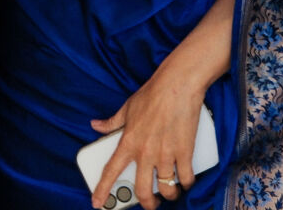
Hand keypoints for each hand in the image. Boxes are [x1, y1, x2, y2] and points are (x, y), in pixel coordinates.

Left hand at [86, 65, 207, 208]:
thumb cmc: (152, 94)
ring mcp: (166, 154)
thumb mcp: (126, 108)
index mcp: (128, 142)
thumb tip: (96, 125)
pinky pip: (186, 177)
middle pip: (143, 190)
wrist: (177, 85)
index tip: (96, 203)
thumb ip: (111, 122)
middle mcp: (146, 152)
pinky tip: (185, 181)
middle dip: (147, 203)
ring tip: (170, 192)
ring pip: (167, 188)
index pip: (111, 171)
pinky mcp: (185, 152)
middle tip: (150, 203)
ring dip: (169, 195)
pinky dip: (187, 183)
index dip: (102, 190)